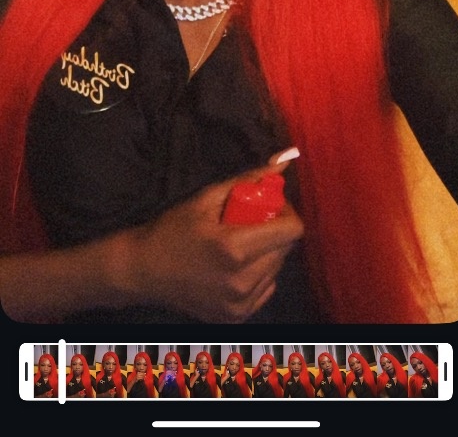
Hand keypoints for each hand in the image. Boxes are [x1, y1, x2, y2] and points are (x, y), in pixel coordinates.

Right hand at [119, 151, 303, 322]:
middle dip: (276, 230)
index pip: (291, 230)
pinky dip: (258, 275)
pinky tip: (236, 266)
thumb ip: (247, 181)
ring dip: (267, 253)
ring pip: (276, 270)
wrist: (143, 270)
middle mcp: (242, 281)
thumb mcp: (207, 198)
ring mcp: (239, 304)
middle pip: (285, 249)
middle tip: (253, 222)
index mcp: (235, 249)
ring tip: (242, 244)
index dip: (286, 212)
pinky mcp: (236, 317)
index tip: (271, 205)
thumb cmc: (173, 229)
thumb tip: (283, 163)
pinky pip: (265, 289)